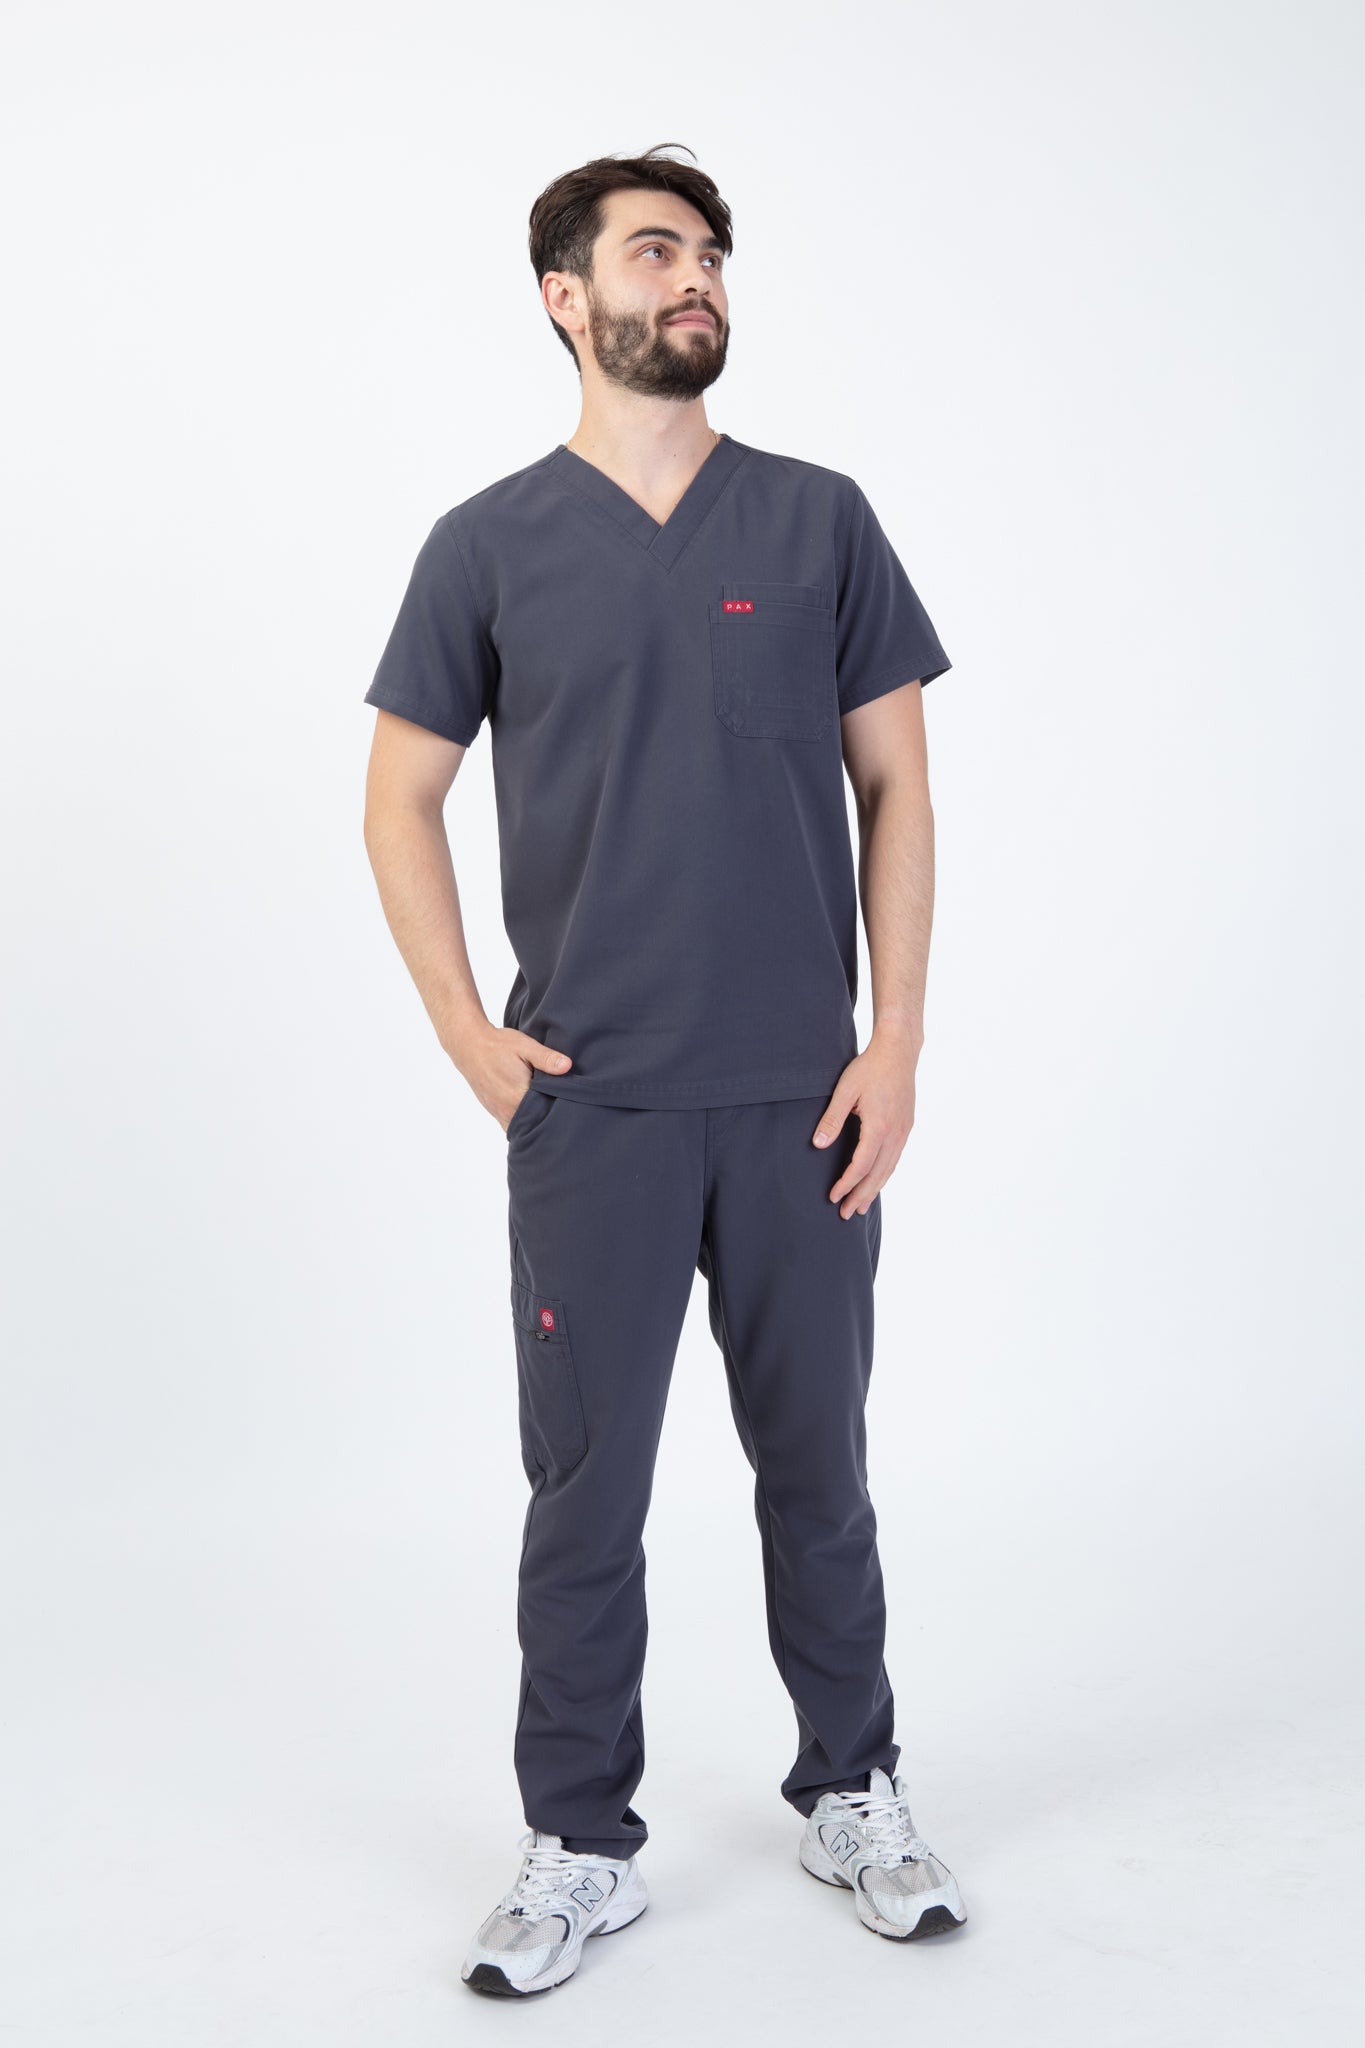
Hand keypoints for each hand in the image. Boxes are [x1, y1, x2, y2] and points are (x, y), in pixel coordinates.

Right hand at [449, 1023, 573, 1132]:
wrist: (469, 1046)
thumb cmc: (498, 1045)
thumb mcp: (525, 1046)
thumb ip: (546, 1058)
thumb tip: (567, 1066)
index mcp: (518, 1096)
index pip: (547, 1112)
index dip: (559, 1107)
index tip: (568, 1099)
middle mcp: (508, 1110)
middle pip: (536, 1122)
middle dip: (548, 1115)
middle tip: (559, 1102)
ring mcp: (499, 1113)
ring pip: (523, 1125)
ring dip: (534, 1119)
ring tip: (545, 1105)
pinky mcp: (494, 1112)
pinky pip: (512, 1124)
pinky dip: (522, 1119)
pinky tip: (530, 1108)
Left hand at [812, 1034, 920, 1217]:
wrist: (899, 1052)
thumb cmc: (869, 1068)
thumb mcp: (845, 1091)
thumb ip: (831, 1120)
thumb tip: (818, 1145)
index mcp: (879, 1126)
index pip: (861, 1165)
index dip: (847, 1184)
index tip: (834, 1197)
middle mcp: (895, 1133)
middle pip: (878, 1174)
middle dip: (861, 1196)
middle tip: (847, 1214)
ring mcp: (904, 1131)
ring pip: (889, 1169)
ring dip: (875, 1189)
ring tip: (862, 1206)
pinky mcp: (906, 1126)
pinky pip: (896, 1158)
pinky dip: (885, 1174)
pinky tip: (877, 1180)